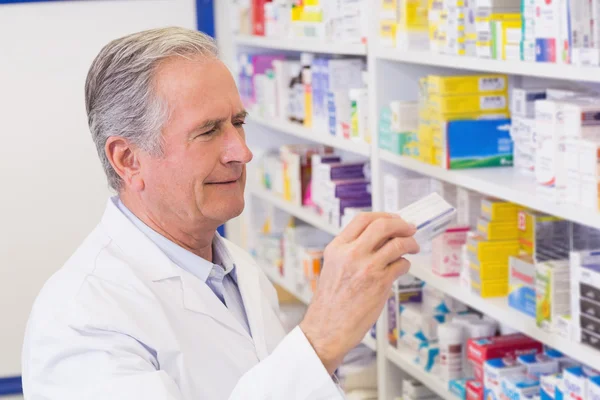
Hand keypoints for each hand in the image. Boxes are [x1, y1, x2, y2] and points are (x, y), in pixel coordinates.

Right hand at [299, 212, 418, 374]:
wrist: (327, 327)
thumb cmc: (330, 302)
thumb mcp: (333, 266)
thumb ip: (351, 250)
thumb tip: (377, 238)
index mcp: (337, 248)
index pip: (363, 219)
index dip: (383, 215)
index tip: (393, 218)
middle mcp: (351, 254)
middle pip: (383, 225)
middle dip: (401, 224)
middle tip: (409, 228)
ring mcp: (367, 267)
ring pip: (397, 244)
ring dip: (410, 243)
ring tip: (413, 246)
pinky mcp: (380, 283)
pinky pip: (401, 265)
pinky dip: (406, 264)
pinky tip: (402, 267)